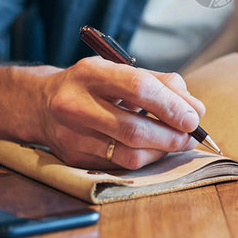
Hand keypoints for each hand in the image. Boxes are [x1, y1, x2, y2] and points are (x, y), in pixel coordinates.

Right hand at [38, 57, 205, 169]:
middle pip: (133, 128)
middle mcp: (75, 104)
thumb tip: (196, 110)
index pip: (138, 87)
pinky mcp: (73, 159)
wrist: (41, 103)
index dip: (171, 105)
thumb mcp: (121, 71)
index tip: (193, 118)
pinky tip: (153, 150)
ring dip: (161, 151)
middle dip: (171, 135)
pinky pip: (119, 165)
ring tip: (176, 143)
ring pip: (128, 154)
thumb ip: (162, 84)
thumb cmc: (93, 85)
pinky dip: (144, 159)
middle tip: (190, 135)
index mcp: (91, 73)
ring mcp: (71, 135)